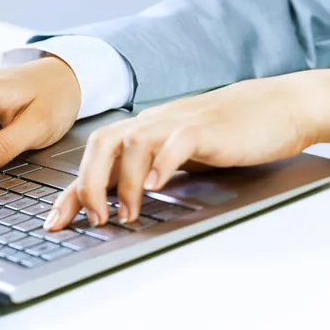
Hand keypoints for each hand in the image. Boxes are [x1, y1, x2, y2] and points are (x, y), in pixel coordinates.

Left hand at [44, 68, 329, 230]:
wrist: (274, 107)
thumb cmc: (224, 134)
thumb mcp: (176, 156)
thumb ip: (148, 172)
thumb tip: (117, 202)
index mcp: (142, 133)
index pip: (95, 160)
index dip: (71, 192)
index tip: (55, 222)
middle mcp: (152, 124)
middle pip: (102, 144)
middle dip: (88, 184)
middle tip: (95, 219)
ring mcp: (178, 123)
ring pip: (133, 143)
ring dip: (125, 183)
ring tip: (127, 215)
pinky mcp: (206, 129)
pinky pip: (177, 142)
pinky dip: (162, 164)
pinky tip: (157, 185)